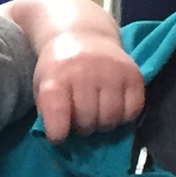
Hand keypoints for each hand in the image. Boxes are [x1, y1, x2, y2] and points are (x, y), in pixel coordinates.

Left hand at [32, 25, 144, 140]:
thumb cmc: (59, 69)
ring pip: (111, 118)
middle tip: (79, 121)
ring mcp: (112, 71)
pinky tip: (113, 108)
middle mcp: (85, 71)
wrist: (83, 35)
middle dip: (82, 128)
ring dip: (102, 125)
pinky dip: (123, 117)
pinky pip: (133, 110)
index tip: (58, 135)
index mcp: (56, 75)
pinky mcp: (133, 74)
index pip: (58, 112)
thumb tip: (61, 141)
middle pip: (87, 120)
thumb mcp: (42, 85)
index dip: (58, 132)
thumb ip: (48, 112)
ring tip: (96, 116)